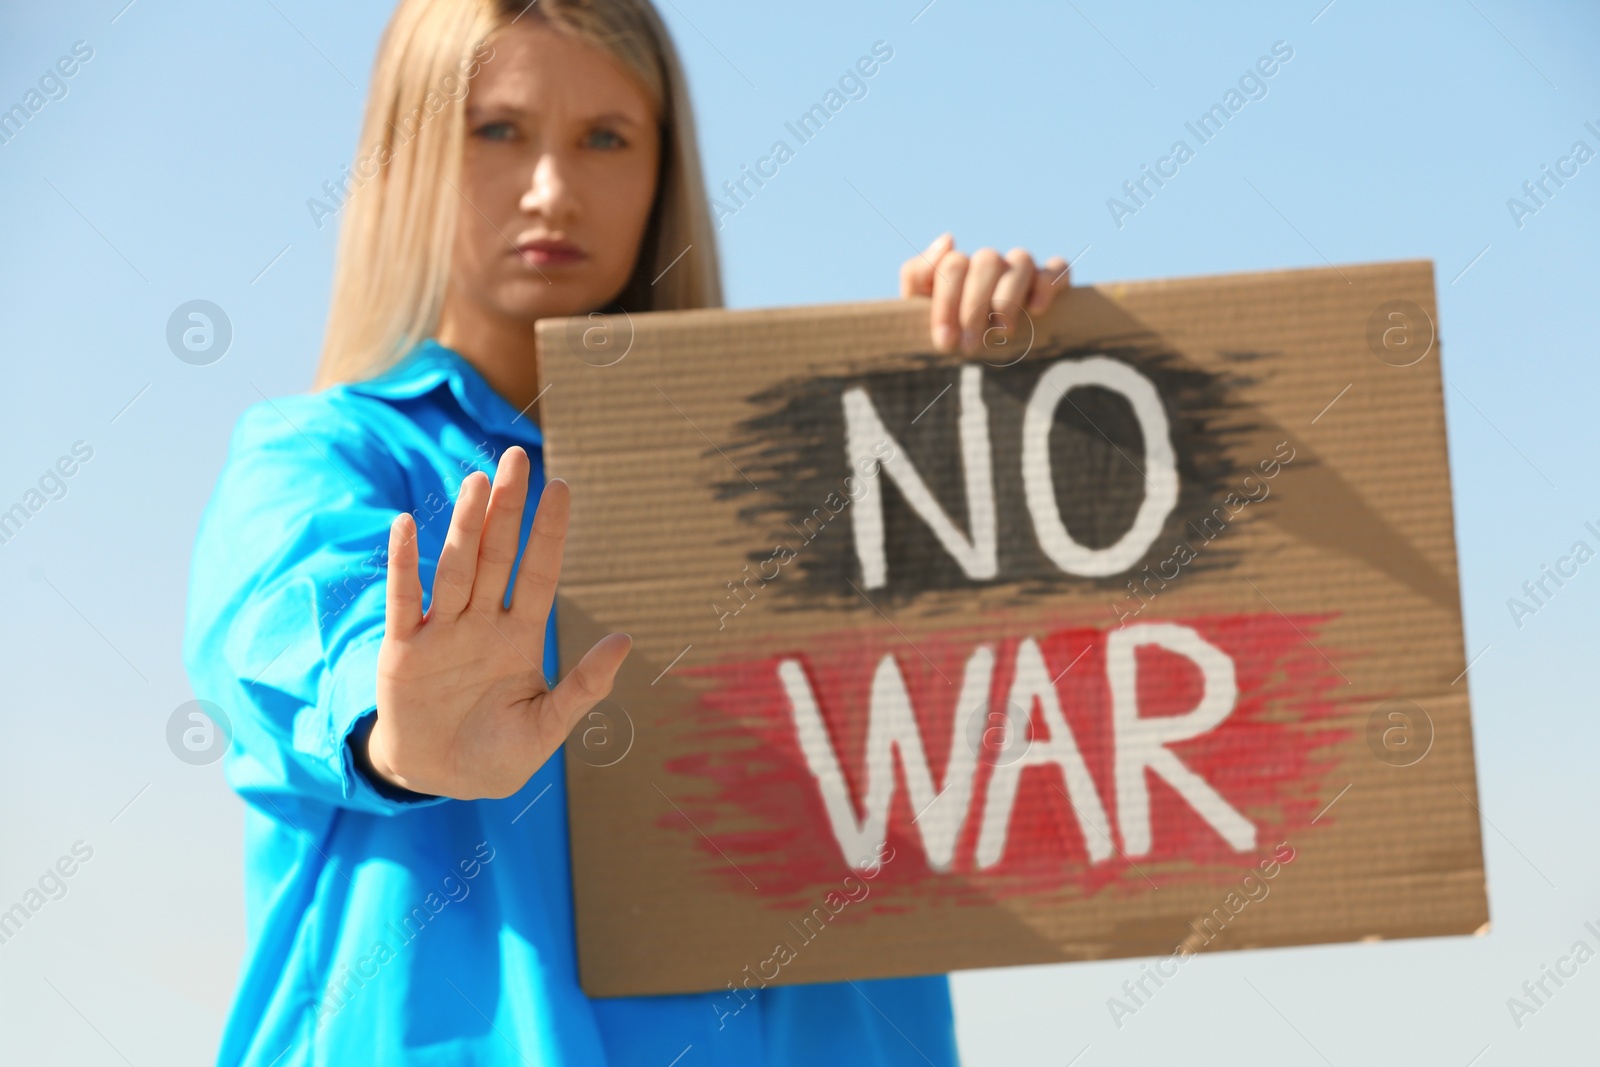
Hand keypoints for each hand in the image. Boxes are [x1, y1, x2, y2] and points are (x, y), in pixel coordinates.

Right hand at [367, 446, 630, 799]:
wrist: (440, 780)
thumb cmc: (498, 754)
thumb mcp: (548, 726)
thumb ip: (584, 687)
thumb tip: (625, 640)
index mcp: (520, 637)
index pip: (539, 573)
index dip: (548, 532)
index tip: (562, 487)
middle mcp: (482, 623)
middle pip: (498, 556)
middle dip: (508, 509)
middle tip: (517, 458)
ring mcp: (442, 631)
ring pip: (457, 568)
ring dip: (466, 527)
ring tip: (477, 482)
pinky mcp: (402, 648)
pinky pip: (404, 598)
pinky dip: (404, 563)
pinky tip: (407, 525)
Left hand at [900, 233, 1070, 354]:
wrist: (977, 367)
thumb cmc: (948, 337)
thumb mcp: (918, 311)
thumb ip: (916, 275)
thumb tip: (949, 240)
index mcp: (958, 267)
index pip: (954, 264)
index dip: (947, 303)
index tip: (946, 341)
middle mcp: (989, 264)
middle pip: (987, 260)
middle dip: (976, 307)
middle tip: (971, 347)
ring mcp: (1020, 272)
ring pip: (1021, 259)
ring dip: (1009, 298)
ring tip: (1002, 332)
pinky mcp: (1050, 283)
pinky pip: (1057, 269)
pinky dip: (1047, 285)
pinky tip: (1036, 310)